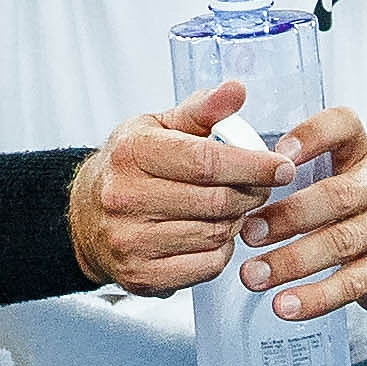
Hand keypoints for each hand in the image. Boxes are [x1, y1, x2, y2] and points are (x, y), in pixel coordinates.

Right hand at [70, 79, 282, 296]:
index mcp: (132, 153)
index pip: (206, 162)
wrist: (84, 216)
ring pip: (215, 235)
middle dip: (251, 194)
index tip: (282, 167)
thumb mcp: (159, 127)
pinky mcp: (140, 275)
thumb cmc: (131, 167)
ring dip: (236, 222)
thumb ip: (202, 110)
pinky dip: (221, 251)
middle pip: (216, 202)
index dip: (253, 165)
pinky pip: (205, 267)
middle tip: (260, 187)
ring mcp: (129, 240)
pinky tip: (213, 235)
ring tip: (232, 208)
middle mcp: (125, 197)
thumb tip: (237, 90)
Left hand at [236, 105, 366, 321]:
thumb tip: (222, 151)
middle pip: (339, 195)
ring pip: (341, 243)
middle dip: (289, 215)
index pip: (344, 126)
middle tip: (247, 232)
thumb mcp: (332, 170)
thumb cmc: (350, 205)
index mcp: (362, 150)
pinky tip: (284, 305)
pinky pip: (351, 285)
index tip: (277, 154)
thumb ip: (285, 161)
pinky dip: (314, 298)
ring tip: (252, 276)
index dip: (312, 136)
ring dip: (292, 261)